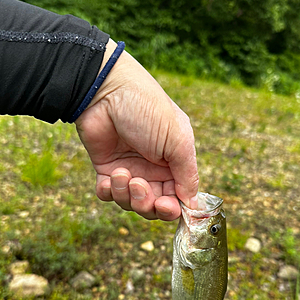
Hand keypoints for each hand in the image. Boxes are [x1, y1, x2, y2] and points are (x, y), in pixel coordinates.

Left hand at [75, 39, 198, 219]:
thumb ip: (188, 175)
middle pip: (153, 207)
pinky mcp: (106, 169)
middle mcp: (154, 170)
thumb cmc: (148, 109)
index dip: (172, 208)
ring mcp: (130, 170)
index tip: (167, 206)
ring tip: (122, 173)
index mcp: (175, 164)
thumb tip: (193, 205)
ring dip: (126, 195)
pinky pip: (108, 195)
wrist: (106, 90)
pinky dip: (108, 192)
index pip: (178, 199)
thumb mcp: (177, 140)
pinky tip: (110, 177)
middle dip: (147, 204)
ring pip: (130, 203)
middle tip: (140, 186)